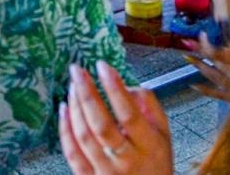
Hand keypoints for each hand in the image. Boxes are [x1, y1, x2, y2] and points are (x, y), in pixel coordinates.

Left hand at [59, 62, 173, 174]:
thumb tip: (127, 86)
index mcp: (149, 146)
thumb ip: (151, 107)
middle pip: (102, 125)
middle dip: (87, 93)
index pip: (129, 114)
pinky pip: (72, 153)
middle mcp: (127, 160)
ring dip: (75, 107)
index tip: (103, 66)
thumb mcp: (165, 135)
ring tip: (73, 85)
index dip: (114, 88)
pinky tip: (64, 109)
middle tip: (77, 70)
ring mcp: (106, 172)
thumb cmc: (155, 165)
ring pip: (84, 137)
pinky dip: (65, 129)